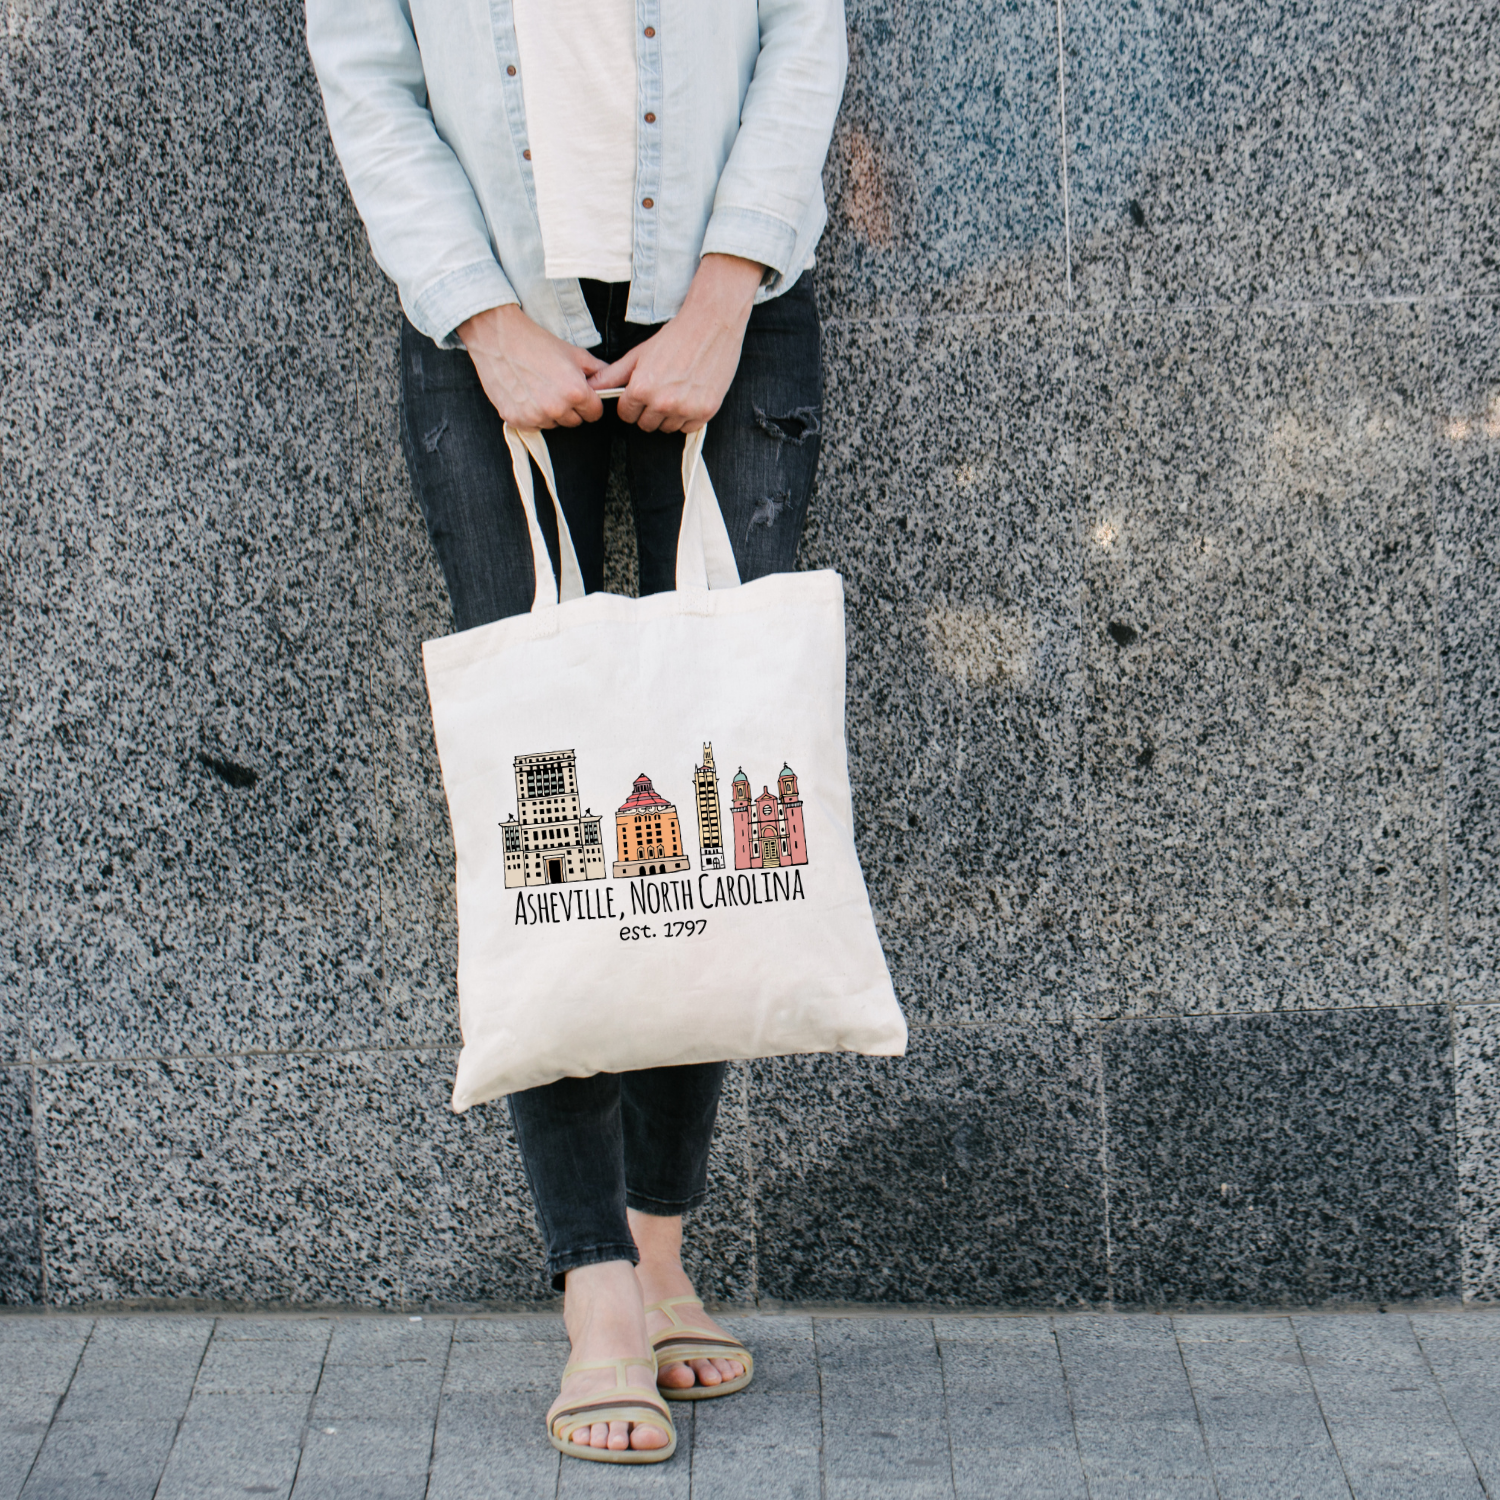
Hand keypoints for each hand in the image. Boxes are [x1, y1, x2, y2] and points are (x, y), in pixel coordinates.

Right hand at [457, 304, 606, 427]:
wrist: (499, 338)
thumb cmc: (537, 343)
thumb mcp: (574, 353)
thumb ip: (597, 371)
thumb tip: (612, 381)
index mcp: (576, 393)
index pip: (594, 414)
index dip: (590, 403)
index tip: (581, 395)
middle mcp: (557, 408)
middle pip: (574, 422)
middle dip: (570, 409)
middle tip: (556, 387)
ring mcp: (535, 416)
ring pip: (553, 424)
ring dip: (550, 413)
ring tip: (538, 388)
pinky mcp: (516, 419)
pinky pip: (533, 425)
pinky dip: (531, 415)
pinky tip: (525, 394)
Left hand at [588, 254, 762, 433]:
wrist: (711, 325)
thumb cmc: (675, 337)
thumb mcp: (639, 354)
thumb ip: (614, 375)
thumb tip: (592, 386)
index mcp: (642, 389)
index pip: (626, 415)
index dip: (631, 404)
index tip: (641, 393)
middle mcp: (662, 402)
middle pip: (646, 425)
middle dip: (649, 411)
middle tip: (660, 390)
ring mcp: (685, 409)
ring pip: (667, 428)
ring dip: (668, 415)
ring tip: (676, 391)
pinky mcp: (705, 412)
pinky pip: (688, 428)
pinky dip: (688, 416)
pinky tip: (690, 396)